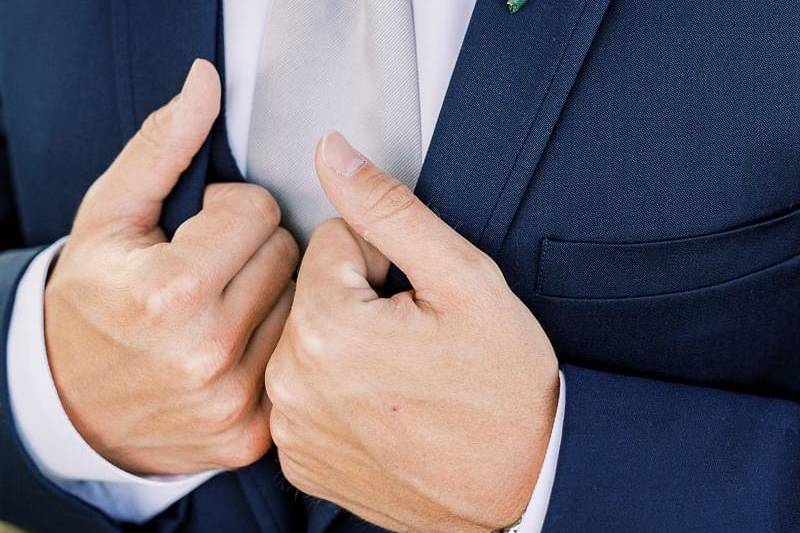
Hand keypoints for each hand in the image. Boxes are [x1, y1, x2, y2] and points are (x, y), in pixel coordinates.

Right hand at [45, 60, 298, 474]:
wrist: (75, 405)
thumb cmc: (94, 301)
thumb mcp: (109, 216)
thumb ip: (162, 146)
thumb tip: (207, 83)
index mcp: (168, 292)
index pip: (262, 212)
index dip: (230, 210)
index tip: (202, 229)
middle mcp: (205, 353)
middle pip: (290, 258)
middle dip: (257, 250)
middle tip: (215, 267)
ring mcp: (233, 400)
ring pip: (304, 307)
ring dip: (273, 296)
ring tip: (225, 305)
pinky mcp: (251, 434)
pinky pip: (298, 358)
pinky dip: (276, 345)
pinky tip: (237, 347)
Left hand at [265, 132, 558, 531]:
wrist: (520, 486)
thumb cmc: (504, 389)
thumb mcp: (463, 279)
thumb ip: (388, 209)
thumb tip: (332, 153)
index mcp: (327, 328)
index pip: (331, 240)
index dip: (383, 261)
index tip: (416, 299)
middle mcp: (291, 382)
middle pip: (313, 291)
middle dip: (360, 301)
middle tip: (415, 340)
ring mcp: (291, 428)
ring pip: (306, 340)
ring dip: (346, 344)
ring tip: (401, 376)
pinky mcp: (298, 460)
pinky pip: (303, 393)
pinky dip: (336, 393)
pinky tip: (382, 410)